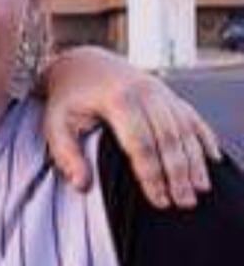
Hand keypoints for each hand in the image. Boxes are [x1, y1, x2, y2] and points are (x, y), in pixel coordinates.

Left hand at [42, 47, 221, 208]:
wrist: (82, 63)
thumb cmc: (68, 97)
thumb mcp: (55, 123)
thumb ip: (66, 155)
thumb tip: (82, 185)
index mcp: (116, 99)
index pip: (140, 144)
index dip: (152, 175)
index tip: (158, 199)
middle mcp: (144, 92)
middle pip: (168, 138)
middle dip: (178, 173)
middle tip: (183, 202)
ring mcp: (159, 90)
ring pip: (184, 129)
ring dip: (194, 161)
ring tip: (198, 188)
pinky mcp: (167, 92)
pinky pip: (191, 116)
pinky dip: (203, 138)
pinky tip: (210, 159)